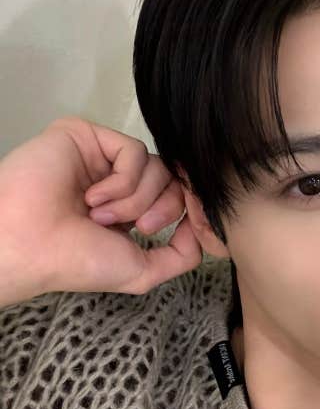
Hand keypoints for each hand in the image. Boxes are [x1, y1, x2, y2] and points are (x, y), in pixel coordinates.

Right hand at [0, 116, 203, 300]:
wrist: (30, 244)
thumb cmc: (75, 262)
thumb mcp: (141, 272)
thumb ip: (180, 256)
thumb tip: (200, 230)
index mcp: (128, 210)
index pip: (176, 197)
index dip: (184, 211)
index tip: (167, 229)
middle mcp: (116, 181)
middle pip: (173, 180)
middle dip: (162, 208)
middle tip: (135, 228)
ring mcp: (102, 158)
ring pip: (157, 166)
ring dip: (135, 199)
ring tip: (101, 217)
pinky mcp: (88, 137)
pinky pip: (134, 151)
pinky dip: (123, 181)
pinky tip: (94, 197)